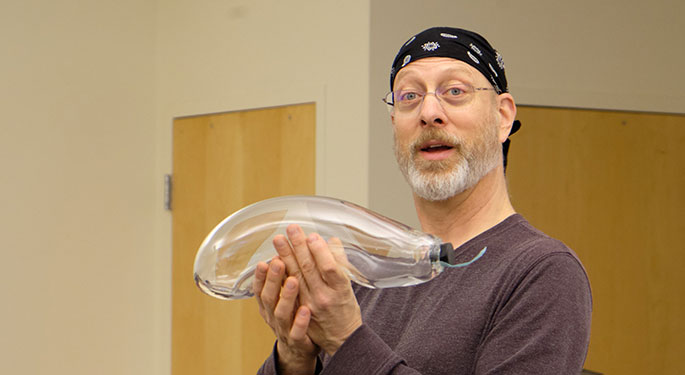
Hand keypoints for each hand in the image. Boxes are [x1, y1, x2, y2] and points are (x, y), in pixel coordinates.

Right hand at [253, 258, 318, 373]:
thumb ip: (285, 277)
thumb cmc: (293, 316)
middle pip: (268, 297)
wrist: (299, 350)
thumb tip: (285, 251)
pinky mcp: (297, 341)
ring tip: (293, 280)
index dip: (260, 275)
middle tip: (280, 261)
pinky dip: (300, 321)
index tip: (263, 260)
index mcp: (268, 304)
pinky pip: (297, 332)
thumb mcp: (286, 296)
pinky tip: (306, 309)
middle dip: (273, 279)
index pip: (260, 287)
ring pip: (281, 313)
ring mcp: (283, 329)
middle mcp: (272, 316)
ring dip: (286, 296)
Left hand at [273, 224, 362, 355]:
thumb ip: (340, 263)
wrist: (342, 338)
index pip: (329, 267)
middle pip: (309, 269)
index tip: (311, 235)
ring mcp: (310, 305)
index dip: (319, 251)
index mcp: (340, 289)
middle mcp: (324, 297)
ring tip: (278, 240)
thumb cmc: (346, 307)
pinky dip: (280, 275)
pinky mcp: (299, 311)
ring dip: (286, 257)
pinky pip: (286, 291)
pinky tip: (274, 262)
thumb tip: (331, 240)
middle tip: (290, 229)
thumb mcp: (348, 285)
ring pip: (295, 278)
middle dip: (298, 247)